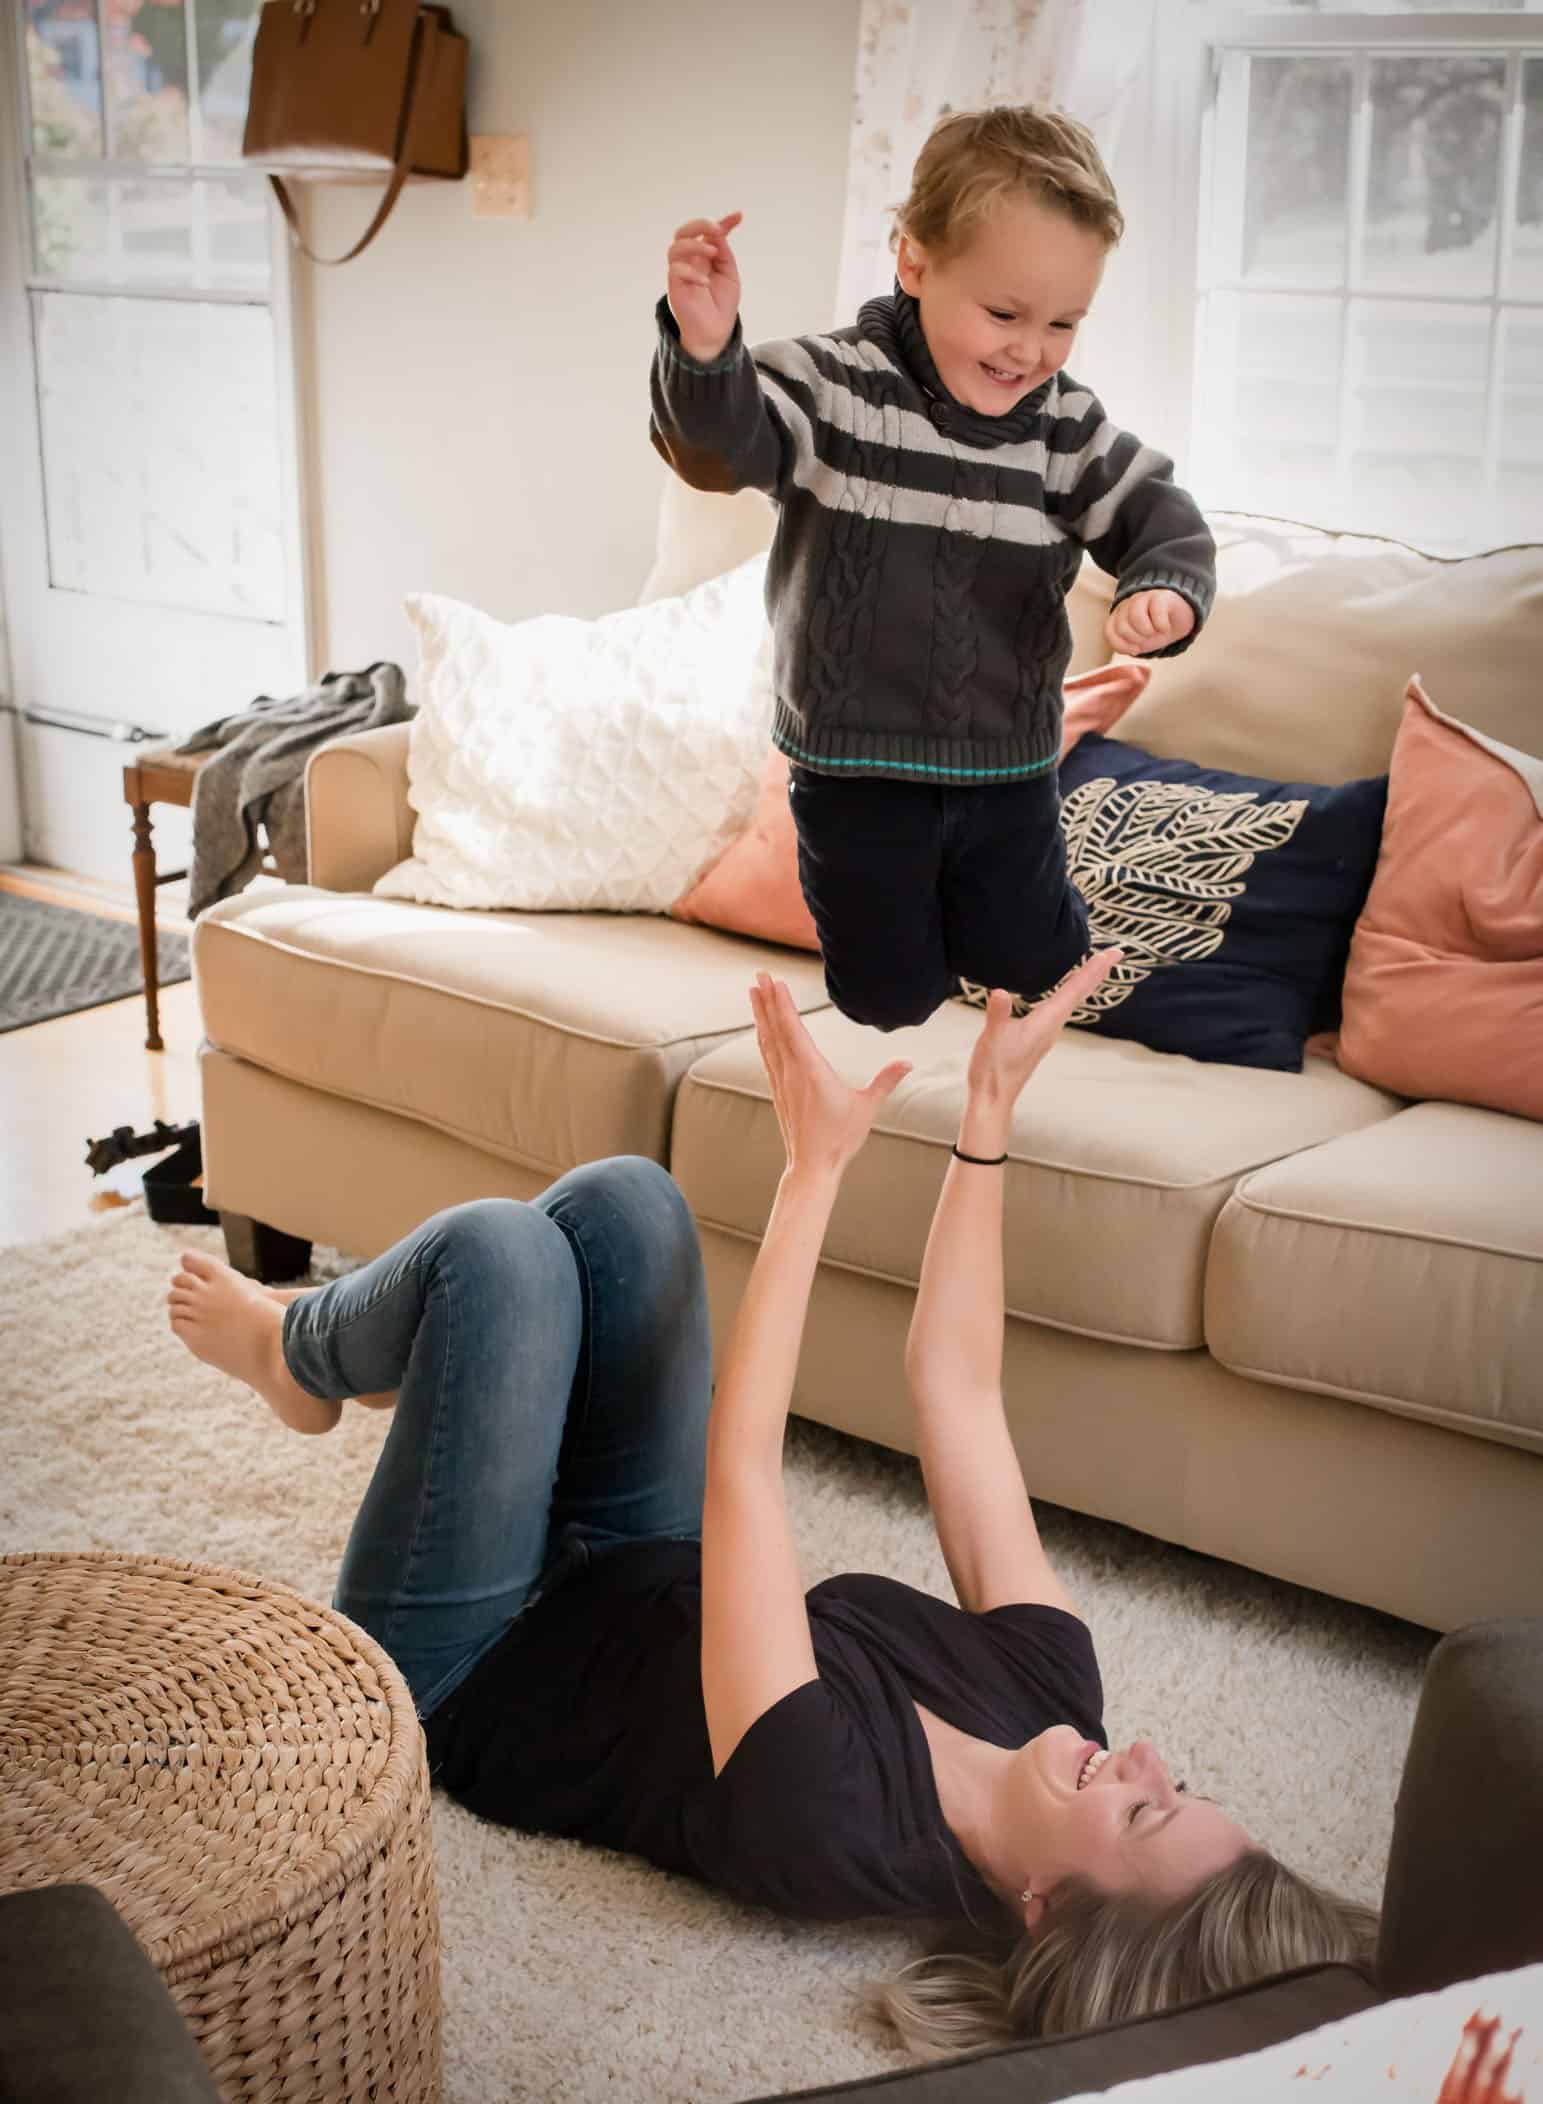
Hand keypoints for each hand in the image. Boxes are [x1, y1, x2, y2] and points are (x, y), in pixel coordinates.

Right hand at [666, 211, 743, 363]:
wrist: (715, 332)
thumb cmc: (721, 305)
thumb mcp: (729, 274)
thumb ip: (724, 253)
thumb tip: (720, 233)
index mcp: (704, 255)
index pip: (709, 233)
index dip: (724, 222)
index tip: (739, 216)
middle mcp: (690, 261)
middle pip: (683, 232)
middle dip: (700, 225)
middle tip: (718, 230)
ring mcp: (681, 273)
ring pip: (676, 247)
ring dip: (695, 244)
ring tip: (713, 253)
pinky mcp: (675, 287)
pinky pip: (676, 271)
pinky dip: (691, 272)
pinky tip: (705, 282)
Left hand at [750, 972, 910, 1180]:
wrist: (813, 1166)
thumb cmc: (841, 1138)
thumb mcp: (867, 1107)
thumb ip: (886, 1081)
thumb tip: (908, 1062)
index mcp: (811, 1071)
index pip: (793, 1029)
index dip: (783, 1004)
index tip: (775, 982)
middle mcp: (791, 1073)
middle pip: (775, 1028)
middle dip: (766, 999)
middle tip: (759, 974)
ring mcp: (781, 1081)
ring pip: (767, 1040)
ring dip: (761, 1014)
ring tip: (754, 991)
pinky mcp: (778, 1090)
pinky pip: (768, 1055)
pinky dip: (764, 1036)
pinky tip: (761, 1028)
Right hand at [964, 948, 1121, 1112]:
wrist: (993, 1097)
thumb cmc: (993, 1069)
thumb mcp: (992, 1037)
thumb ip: (997, 1014)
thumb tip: (1001, 993)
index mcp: (1046, 1021)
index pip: (1075, 989)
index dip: (1094, 969)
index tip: (1114, 953)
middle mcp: (1052, 1026)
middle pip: (1080, 993)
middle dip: (1097, 971)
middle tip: (1115, 953)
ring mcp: (1047, 1033)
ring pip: (1072, 1001)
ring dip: (1085, 982)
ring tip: (1096, 967)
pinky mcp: (1039, 1037)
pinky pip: (1061, 1008)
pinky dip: (1070, 994)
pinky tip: (1066, 994)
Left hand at [1104, 588, 1193, 656]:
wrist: (1180, 619)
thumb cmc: (1156, 631)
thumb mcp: (1139, 643)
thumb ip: (1125, 646)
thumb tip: (1132, 649)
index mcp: (1119, 616)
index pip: (1109, 631)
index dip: (1122, 645)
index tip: (1135, 648)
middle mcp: (1128, 605)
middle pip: (1122, 627)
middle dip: (1136, 639)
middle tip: (1148, 638)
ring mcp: (1144, 598)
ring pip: (1135, 616)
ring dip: (1146, 631)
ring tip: (1156, 632)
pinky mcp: (1161, 596)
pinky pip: (1156, 610)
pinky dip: (1161, 625)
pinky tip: (1165, 627)